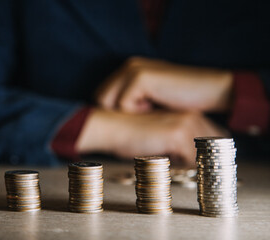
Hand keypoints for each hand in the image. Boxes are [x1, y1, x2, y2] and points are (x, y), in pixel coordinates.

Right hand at [75, 109, 227, 165]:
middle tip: (199, 175)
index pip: (216, 138)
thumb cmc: (131, 134)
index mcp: (189, 114)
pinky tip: (170, 166)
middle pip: (214, 148)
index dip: (212, 155)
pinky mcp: (177, 135)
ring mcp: (186, 124)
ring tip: (181, 171)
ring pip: (204, 156)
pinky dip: (183, 170)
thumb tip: (193, 163)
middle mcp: (191, 116)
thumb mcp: (161, 137)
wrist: (112, 128)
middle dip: (208, 163)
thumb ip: (180, 145)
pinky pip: (191, 162)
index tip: (208, 167)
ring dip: (195, 167)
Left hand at [96, 57, 232, 113]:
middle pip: (100, 97)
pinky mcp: (141, 78)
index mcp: (131, 69)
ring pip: (107, 102)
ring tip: (147, 112)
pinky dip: (136, 112)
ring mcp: (134, 70)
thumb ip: (135, 100)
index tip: (124, 121)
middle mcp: (129, 65)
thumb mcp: (153, 98)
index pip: (102, 93)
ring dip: (125, 112)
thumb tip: (113, 114)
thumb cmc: (183, 99)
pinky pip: (123, 104)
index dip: (110, 110)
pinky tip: (153, 108)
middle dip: (113, 112)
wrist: (209, 91)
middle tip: (136, 119)